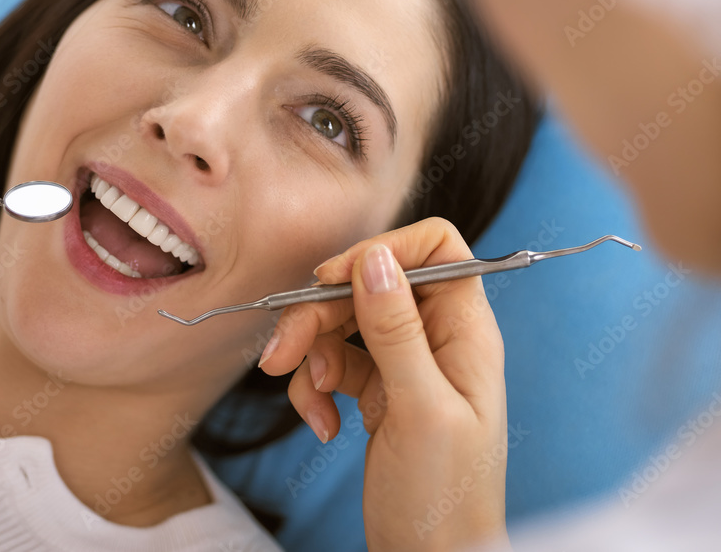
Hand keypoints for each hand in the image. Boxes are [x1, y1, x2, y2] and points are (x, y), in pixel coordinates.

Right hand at [259, 218, 508, 550]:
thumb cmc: (445, 498)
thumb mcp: (420, 409)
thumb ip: (396, 330)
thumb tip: (374, 258)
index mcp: (465, 331)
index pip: (433, 250)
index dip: (381, 251)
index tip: (333, 279)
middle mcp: (436, 338)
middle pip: (369, 286)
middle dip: (319, 314)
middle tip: (282, 352)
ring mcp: (404, 364)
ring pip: (342, 323)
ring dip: (310, 356)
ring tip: (309, 401)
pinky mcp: (376, 391)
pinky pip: (333, 364)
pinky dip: (315, 389)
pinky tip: (322, 424)